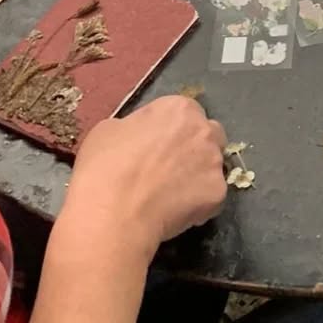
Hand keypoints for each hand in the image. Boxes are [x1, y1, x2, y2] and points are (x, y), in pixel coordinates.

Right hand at [65, 96, 227, 255]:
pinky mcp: (218, 194)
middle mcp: (204, 131)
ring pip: (213, 167)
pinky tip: (174, 213)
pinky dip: (198, 204)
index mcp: (180, 109)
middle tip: (170, 168)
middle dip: (196, 148)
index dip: (172, 130)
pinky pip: (211, 197)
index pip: (186, 113)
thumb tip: (140, 137)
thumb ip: (135, 126)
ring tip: (170, 195)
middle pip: (209, 136)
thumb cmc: (104, 166)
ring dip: (198, 176)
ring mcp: (214, 163)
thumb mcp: (109, 130)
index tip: (157, 146)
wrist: (113, 213)